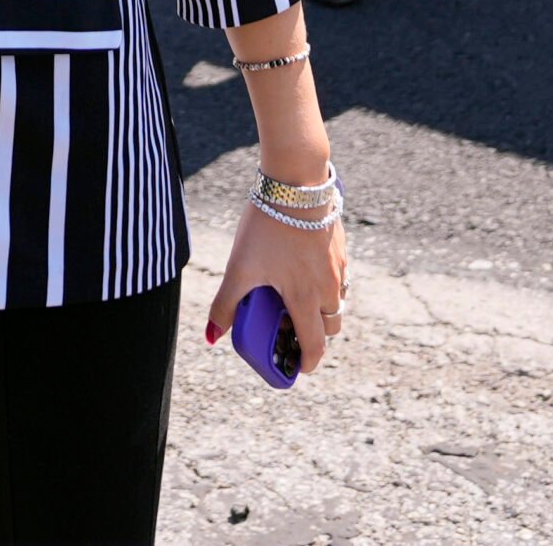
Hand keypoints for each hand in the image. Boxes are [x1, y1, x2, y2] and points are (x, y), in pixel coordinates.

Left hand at [206, 200, 348, 376]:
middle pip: (331, 326)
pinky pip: (340, 277)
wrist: (297, 185)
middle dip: (315, 335)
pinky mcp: (340, 247)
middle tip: (293, 330)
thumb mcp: (240, 268)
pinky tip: (304, 268)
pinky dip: (327, 285)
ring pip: (338, 301)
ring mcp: (338, 267)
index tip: (299, 367)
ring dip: (323, 309)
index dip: (309, 362)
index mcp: (306, 299)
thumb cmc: (268, 227)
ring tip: (296, 298)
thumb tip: (212, 337)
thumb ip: (226, 305)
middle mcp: (328, 287)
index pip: (316, 345)